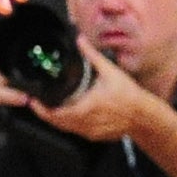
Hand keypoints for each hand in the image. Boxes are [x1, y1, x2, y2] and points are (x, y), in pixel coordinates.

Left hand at [23, 36, 151, 142]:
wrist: (143, 115)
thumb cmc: (129, 96)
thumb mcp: (110, 71)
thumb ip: (92, 55)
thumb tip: (81, 41)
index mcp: (86, 108)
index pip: (56, 114)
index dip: (41, 110)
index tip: (33, 102)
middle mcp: (86, 123)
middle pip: (57, 123)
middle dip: (45, 114)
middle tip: (37, 104)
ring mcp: (90, 132)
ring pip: (66, 128)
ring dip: (57, 119)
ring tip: (50, 107)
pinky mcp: (95, 136)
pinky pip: (77, 131)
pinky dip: (70, 124)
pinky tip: (70, 114)